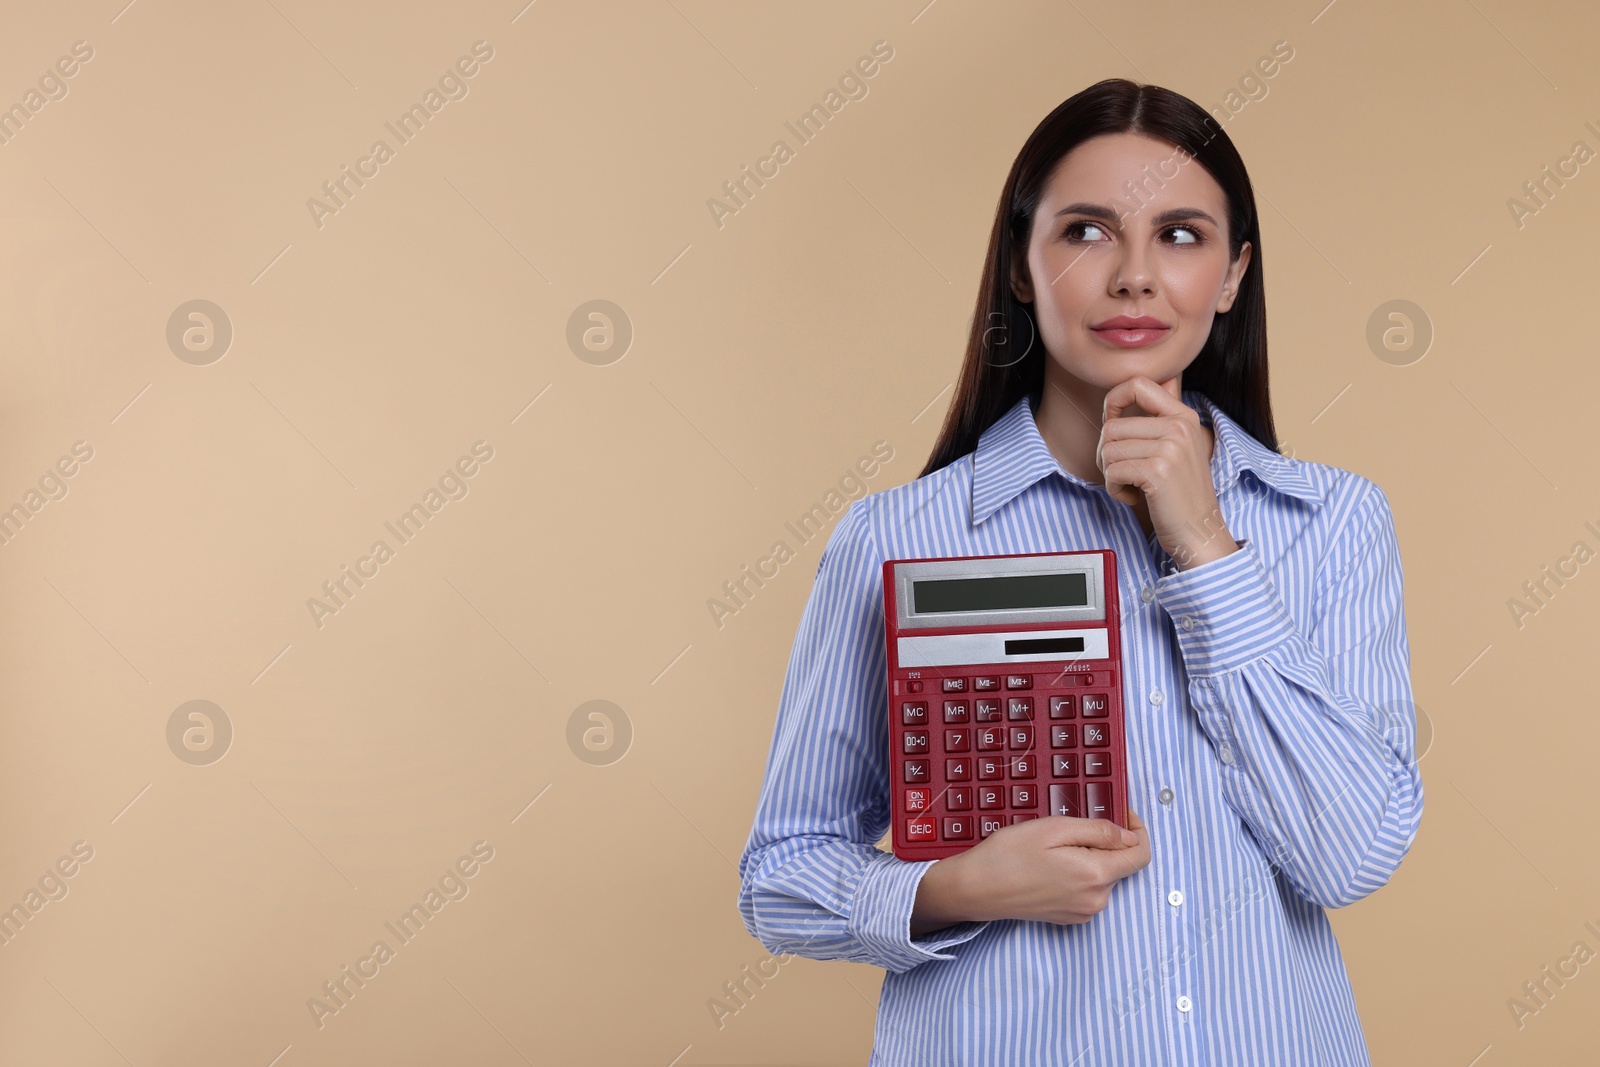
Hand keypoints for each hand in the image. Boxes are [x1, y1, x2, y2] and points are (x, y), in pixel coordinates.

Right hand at [912, 809, 1150, 930]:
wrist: (976, 889)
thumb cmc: (1009, 854)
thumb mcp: (1055, 829)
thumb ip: (1098, 831)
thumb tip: (1128, 835)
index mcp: (1096, 876)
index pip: (1140, 855)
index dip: (1137, 830)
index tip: (1123, 813)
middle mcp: (1096, 900)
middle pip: (1120, 864)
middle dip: (1105, 842)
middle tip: (1071, 826)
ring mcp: (1083, 912)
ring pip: (1103, 876)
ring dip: (1090, 857)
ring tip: (1054, 846)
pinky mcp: (1070, 917)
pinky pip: (1088, 889)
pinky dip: (1079, 872)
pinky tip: (1050, 864)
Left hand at [1097, 375, 1238, 569]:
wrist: (1200, 531)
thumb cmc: (1180, 493)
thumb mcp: (1179, 447)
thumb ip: (1165, 415)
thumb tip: (1154, 380)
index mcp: (1183, 416)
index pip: (1138, 383)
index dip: (1113, 401)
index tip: (1111, 423)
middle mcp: (1179, 426)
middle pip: (1112, 426)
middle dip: (1106, 454)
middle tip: (1123, 473)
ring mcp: (1170, 447)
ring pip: (1108, 450)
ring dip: (1111, 474)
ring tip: (1132, 486)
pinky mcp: (1158, 471)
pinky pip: (1112, 471)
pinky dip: (1115, 489)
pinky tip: (1134, 497)